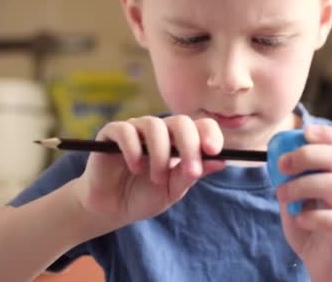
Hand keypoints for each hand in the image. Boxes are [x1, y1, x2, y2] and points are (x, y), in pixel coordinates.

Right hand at [73, 115, 225, 232]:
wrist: (111, 209)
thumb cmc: (143, 197)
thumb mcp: (172, 190)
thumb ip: (190, 175)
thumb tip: (220, 161)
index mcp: (179, 141)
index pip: (200, 126)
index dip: (210, 135)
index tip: (214, 151)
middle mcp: (159, 131)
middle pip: (181, 122)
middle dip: (190, 146)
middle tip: (192, 171)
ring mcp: (136, 130)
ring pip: (154, 126)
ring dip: (160, 154)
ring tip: (157, 179)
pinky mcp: (112, 133)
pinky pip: (125, 130)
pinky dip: (132, 148)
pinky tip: (135, 167)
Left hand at [275, 125, 331, 280]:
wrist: (322, 264)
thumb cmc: (309, 225)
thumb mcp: (293, 196)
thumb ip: (288, 177)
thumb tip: (275, 154)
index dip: (330, 133)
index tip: (304, 133)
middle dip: (306, 155)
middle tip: (281, 165)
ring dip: (300, 186)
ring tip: (282, 196)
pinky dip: (312, 216)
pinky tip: (299, 219)